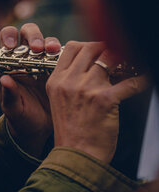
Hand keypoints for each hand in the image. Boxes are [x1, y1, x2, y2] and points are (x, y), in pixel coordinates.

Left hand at [0, 23, 60, 156]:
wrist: (40, 131)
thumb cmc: (20, 118)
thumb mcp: (13, 109)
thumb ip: (9, 95)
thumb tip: (4, 79)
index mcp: (10, 64)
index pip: (8, 41)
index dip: (9, 36)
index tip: (12, 45)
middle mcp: (27, 59)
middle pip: (29, 34)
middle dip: (33, 36)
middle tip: (38, 47)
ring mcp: (44, 62)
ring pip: (48, 43)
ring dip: (51, 43)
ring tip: (53, 51)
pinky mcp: (61, 69)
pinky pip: (65, 56)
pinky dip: (67, 54)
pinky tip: (71, 58)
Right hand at [46, 41, 147, 162]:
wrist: (77, 154)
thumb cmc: (71, 131)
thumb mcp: (60, 101)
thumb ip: (70, 82)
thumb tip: (93, 66)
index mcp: (56, 81)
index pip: (71, 48)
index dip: (88, 45)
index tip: (98, 51)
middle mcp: (69, 81)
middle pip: (90, 49)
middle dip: (106, 48)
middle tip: (116, 55)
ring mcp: (86, 88)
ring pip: (109, 59)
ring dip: (123, 61)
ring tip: (130, 65)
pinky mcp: (104, 99)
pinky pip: (129, 82)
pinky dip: (140, 80)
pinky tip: (144, 80)